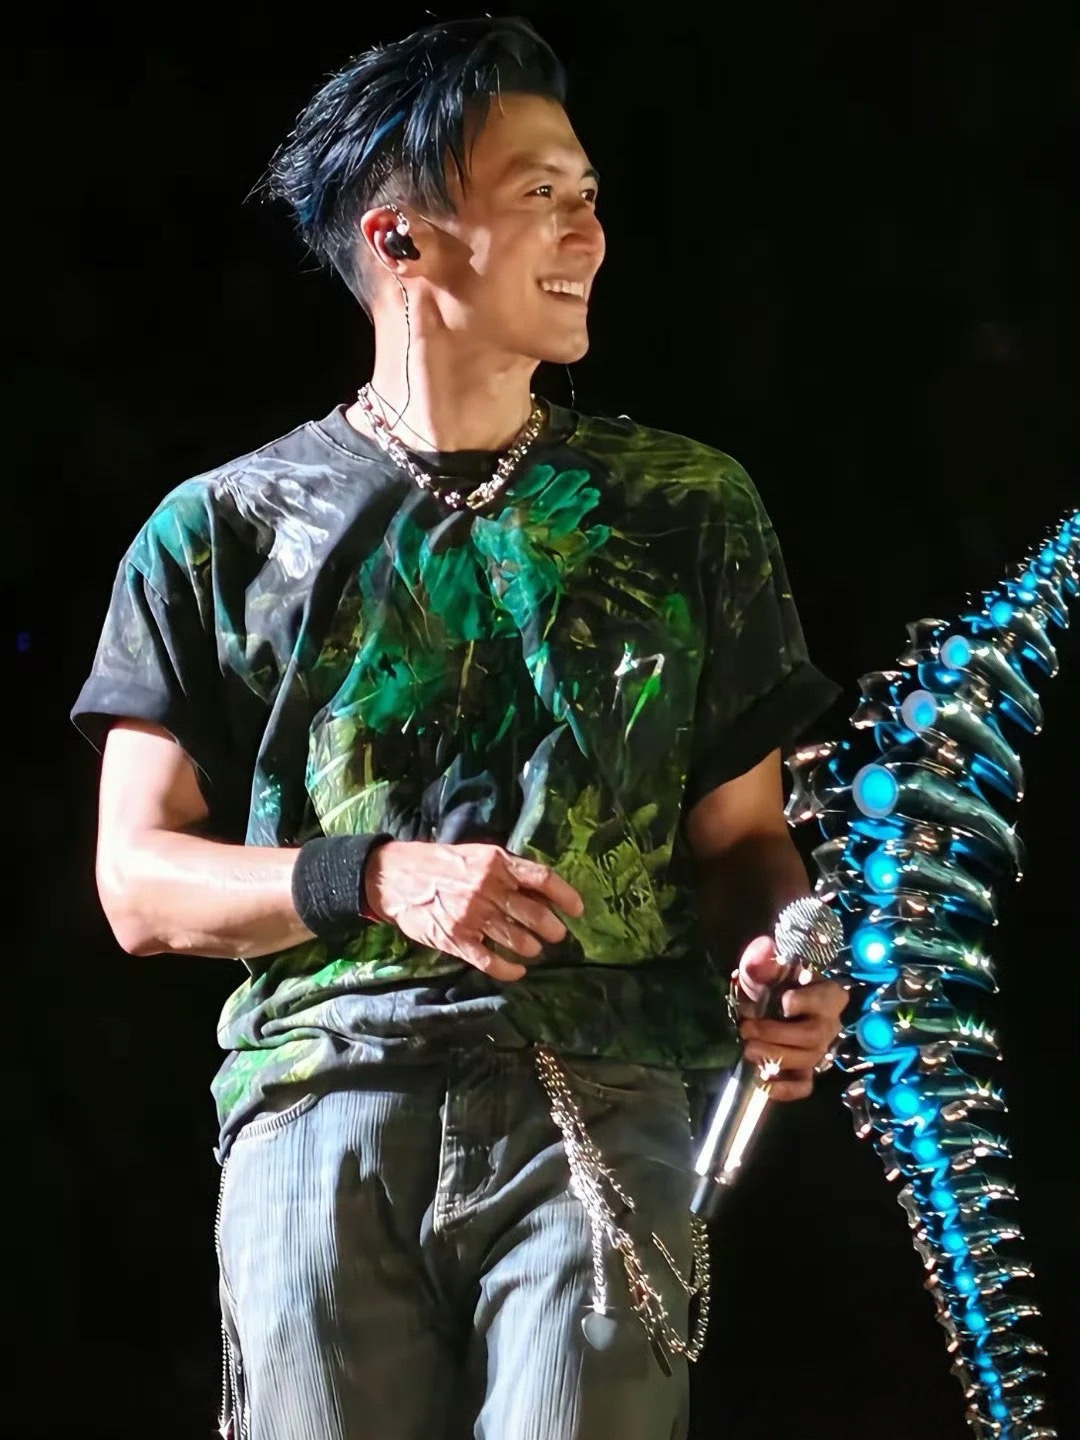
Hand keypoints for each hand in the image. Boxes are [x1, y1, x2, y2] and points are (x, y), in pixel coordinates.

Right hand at [364, 841, 584, 983]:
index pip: (542, 879)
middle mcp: (487, 888)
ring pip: (517, 940)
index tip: (578, 910)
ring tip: (534, 950)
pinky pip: (491, 961)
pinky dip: (510, 970)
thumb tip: (541, 888)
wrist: (394, 877)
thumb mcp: (477, 855)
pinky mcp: (456, 940)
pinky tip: (518, 971)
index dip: (565, 896)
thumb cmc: (439, 864)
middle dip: (553, 929)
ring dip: (532, 948)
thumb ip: (507, 869)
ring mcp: (472, 916)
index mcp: (496, 863)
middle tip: (556, 935)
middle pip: (535, 914)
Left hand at [733, 934, 848, 1100]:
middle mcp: (828, 1024)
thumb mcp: (765, 968)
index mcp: (826, 994)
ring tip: (748, 1049)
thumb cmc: (773, 983)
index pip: (825, 999)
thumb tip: (763, 949)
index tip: (784, 1002)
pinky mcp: (806, 1070)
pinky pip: (803, 1086)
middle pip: (812, 1036)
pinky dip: (785, 1089)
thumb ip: (762, 960)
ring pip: (806, 1060)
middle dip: (776, 1035)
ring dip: (773, 1057)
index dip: (807, 1002)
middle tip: (747, 1028)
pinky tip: (763, 1082)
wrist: (768, 1004)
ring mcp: (819, 1050)